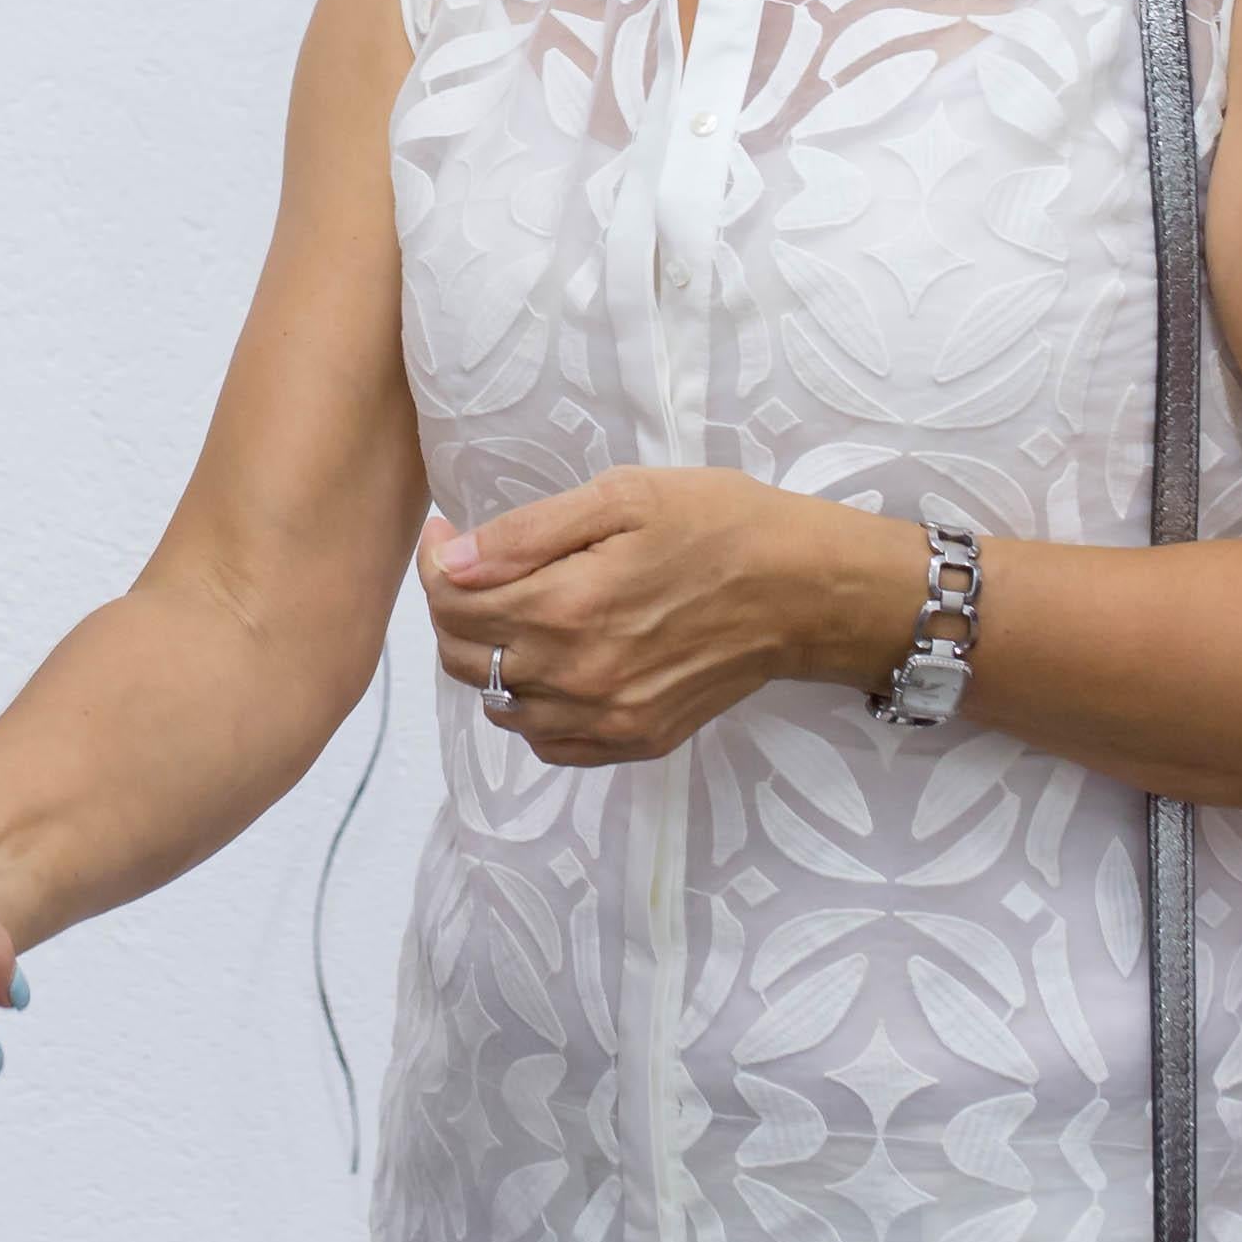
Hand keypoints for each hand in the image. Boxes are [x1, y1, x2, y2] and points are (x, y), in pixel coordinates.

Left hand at [417, 475, 911, 767]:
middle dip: (454, 610)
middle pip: (465, 659)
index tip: (448, 535)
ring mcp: (607, 719)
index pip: (453, 603)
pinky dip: (530, 709)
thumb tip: (454, 560)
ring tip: (516, 614)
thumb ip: (528, 534)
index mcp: (568, 607)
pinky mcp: (635, 741)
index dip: (437, 564)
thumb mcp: (624, 496)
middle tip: (477, 569)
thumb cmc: (719, 524)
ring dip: (488, 660)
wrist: (804, 591)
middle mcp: (577, 677)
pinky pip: (549, 744)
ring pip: (499, 706)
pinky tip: (552, 666)